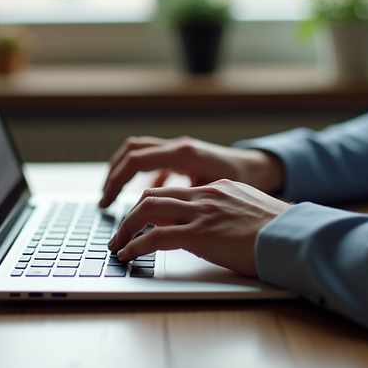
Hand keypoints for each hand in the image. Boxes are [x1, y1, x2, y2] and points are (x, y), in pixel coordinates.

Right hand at [99, 136, 283, 207]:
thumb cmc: (245, 181)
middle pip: (132, 152)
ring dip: (125, 172)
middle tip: (104, 202)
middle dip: (113, 176)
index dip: (116, 183)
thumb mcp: (212, 194)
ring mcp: (182, 148)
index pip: (135, 162)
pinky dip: (145, 174)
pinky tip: (146, 194)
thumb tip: (155, 222)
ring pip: (141, 152)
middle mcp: (179, 146)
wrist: (264, 168)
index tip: (107, 205)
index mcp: (183, 153)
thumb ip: (183, 204)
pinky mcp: (186, 156)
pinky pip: (157, 160)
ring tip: (115, 196)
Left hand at [107, 180, 291, 276]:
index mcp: (218, 189)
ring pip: (147, 210)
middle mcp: (206, 195)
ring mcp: (201, 213)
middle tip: (121, 233)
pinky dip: (135, 246)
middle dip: (131, 215)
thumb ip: (229, 214)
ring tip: (118, 245)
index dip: (150, 205)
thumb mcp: (251, 212)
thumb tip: (218, 230)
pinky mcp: (200, 234)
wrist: (294, 236)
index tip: (141, 220)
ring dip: (126, 229)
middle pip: (152, 196)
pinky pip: (156, 237)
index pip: (172, 191)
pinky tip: (127, 255)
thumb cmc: (280, 233)